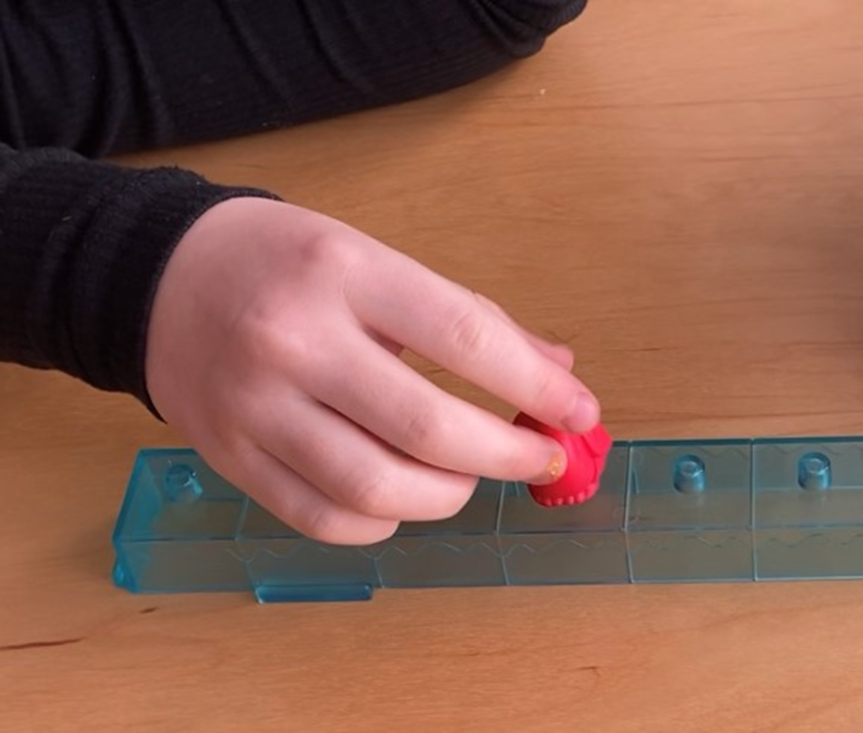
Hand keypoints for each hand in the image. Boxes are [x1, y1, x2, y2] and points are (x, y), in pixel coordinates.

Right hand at [145, 198, 599, 544]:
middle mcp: (295, 341)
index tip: (580, 412)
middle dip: (507, 455)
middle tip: (540, 457)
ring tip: (468, 475)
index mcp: (346, 273)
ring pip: (376, 488)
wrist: (160, 278)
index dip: (537, 388)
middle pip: (427, 428)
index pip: (466, 339)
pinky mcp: (230, 458)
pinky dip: (384, 522)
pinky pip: (325, 520)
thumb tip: (559, 372)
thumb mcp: (380, 263)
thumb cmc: (289, 266)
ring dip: (449, 496)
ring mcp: (255, 407)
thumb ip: (473, 319)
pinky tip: (404, 497)